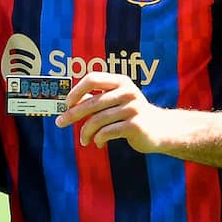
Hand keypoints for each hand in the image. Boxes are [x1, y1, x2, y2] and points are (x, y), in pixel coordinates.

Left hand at [55, 71, 175, 152]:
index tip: (67, 103)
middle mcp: (128, 91)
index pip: (92, 78)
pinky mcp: (136, 125)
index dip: (76, 90)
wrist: (160, 129)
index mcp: (121, 81)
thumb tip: (67, 104)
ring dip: (86, 132)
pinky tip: (98, 142)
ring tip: (84, 140)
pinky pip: (107, 132)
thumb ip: (95, 99)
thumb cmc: (131, 114)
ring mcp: (133, 108)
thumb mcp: (115, 101)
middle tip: (60, 123)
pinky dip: (98, 139)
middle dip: (72, 114)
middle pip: (92, 102)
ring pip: (98, 120)